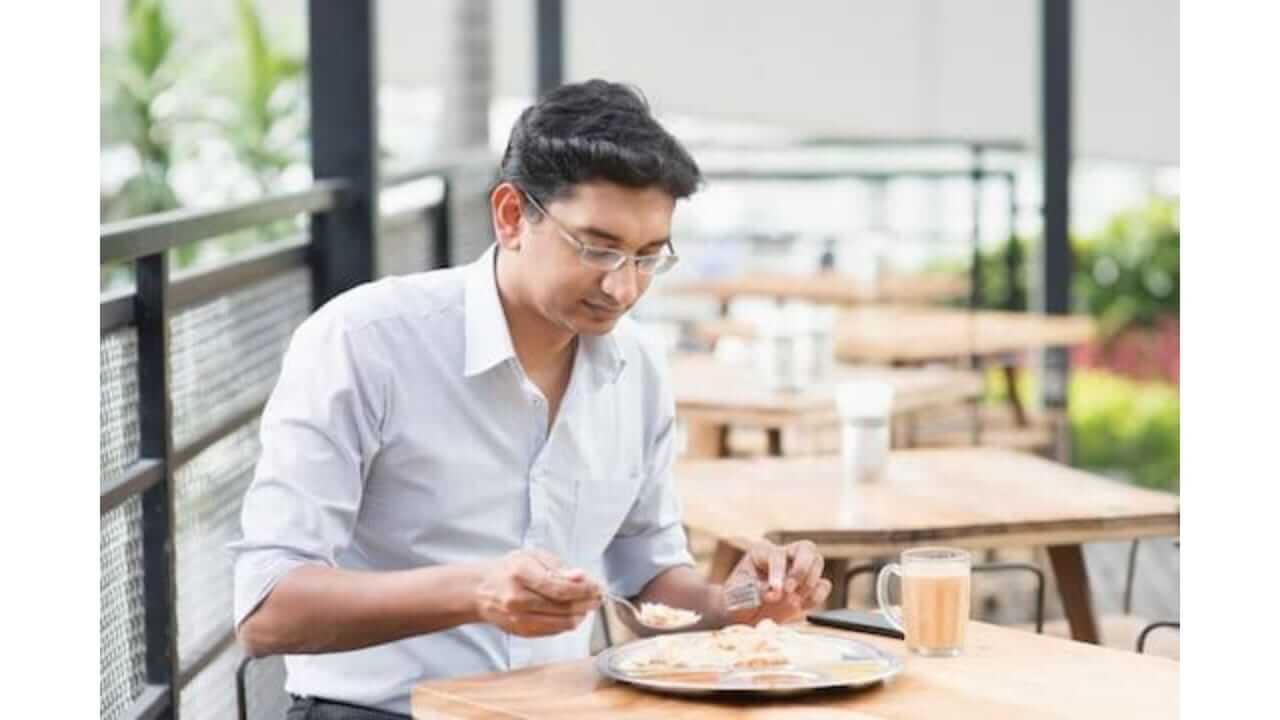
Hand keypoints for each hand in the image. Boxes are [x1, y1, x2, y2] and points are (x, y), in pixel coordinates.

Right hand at [474, 549, 602, 636]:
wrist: (482, 591)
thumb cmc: (509, 570)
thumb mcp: (532, 555)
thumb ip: (558, 566)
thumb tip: (581, 578)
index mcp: (520, 574)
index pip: (559, 587)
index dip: (584, 589)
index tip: (597, 587)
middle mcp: (517, 599)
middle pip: (563, 607)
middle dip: (587, 602)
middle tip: (598, 596)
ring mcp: (518, 619)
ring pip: (562, 622)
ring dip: (581, 614)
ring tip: (588, 604)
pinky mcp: (522, 632)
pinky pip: (554, 631)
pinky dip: (568, 622)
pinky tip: (573, 613)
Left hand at [723, 540, 831, 625]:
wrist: (744, 616)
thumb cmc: (737, 601)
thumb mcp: (737, 595)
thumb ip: (753, 592)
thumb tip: (773, 592)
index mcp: (762, 552)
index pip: (777, 555)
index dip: (778, 571)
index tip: (775, 590)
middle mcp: (784, 556)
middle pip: (806, 548)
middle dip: (802, 569)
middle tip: (790, 590)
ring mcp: (798, 570)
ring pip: (817, 562)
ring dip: (809, 584)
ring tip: (792, 601)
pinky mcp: (809, 587)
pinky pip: (824, 585)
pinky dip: (816, 597)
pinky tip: (801, 607)